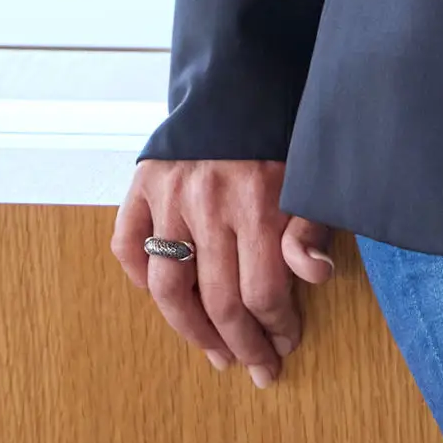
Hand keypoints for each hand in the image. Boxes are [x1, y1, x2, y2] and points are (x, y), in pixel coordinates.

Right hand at [111, 156, 338, 387]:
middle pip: (218, 301)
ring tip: (214, 351)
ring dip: (191, 330)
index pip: (262, 293)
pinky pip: (127, 245)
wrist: (243, 75)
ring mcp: (169, 196)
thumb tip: (315, 275)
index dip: (276, 328)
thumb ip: (312, 227)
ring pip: (168, 287)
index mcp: (258, 203)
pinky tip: (167, 296)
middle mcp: (209, 204)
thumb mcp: (313, 176)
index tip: (286, 343)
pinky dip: (140, 275)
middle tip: (256, 367)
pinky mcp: (142, 183)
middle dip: (241, 345)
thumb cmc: (284, 134)